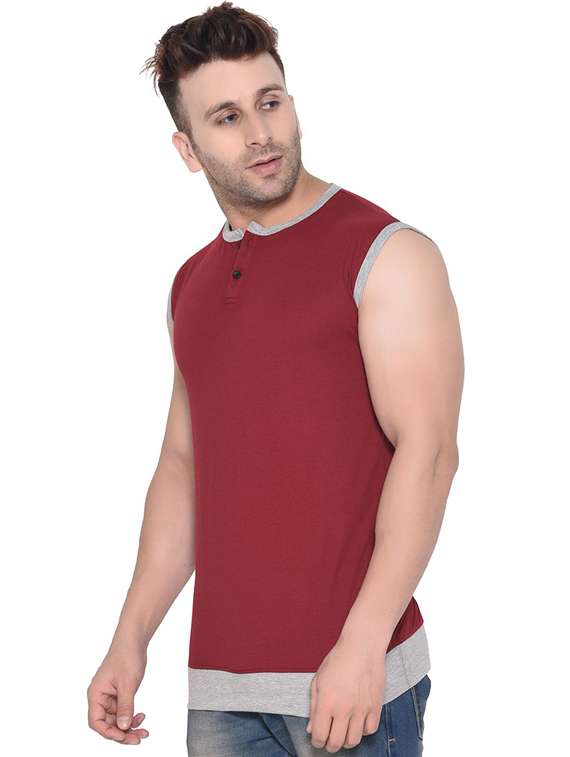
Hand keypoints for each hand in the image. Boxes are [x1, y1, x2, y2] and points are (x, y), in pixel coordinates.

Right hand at [87, 642, 149, 744]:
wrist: (134, 640)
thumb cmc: (126, 655)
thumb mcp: (127, 683)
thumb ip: (125, 706)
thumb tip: (124, 726)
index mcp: (96, 694)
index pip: (96, 722)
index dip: (109, 732)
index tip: (123, 735)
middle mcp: (101, 697)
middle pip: (107, 724)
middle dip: (122, 733)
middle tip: (137, 738)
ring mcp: (110, 696)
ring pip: (117, 720)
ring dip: (129, 726)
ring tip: (142, 730)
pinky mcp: (119, 694)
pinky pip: (123, 711)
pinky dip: (131, 716)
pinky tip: (140, 717)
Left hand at [306, 634, 384, 751]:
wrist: (362, 647)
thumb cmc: (338, 660)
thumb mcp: (318, 680)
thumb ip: (313, 706)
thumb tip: (311, 728)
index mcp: (326, 702)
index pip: (319, 735)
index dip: (316, 742)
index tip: (317, 739)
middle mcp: (344, 709)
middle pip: (336, 743)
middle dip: (330, 746)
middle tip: (329, 740)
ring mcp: (361, 709)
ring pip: (353, 741)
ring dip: (346, 741)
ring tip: (343, 732)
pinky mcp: (375, 706)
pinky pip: (370, 730)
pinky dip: (363, 731)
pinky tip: (357, 722)